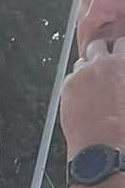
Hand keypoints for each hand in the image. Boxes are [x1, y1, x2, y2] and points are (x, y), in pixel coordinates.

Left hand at [60, 36, 124, 154]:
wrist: (103, 144)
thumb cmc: (122, 126)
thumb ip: (122, 78)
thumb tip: (119, 81)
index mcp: (124, 63)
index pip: (121, 43)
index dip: (117, 53)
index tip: (116, 59)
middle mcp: (104, 64)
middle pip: (98, 46)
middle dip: (99, 54)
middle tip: (100, 68)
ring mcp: (84, 73)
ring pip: (82, 61)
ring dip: (86, 69)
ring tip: (90, 85)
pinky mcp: (68, 85)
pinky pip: (70, 77)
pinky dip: (74, 83)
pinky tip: (80, 97)